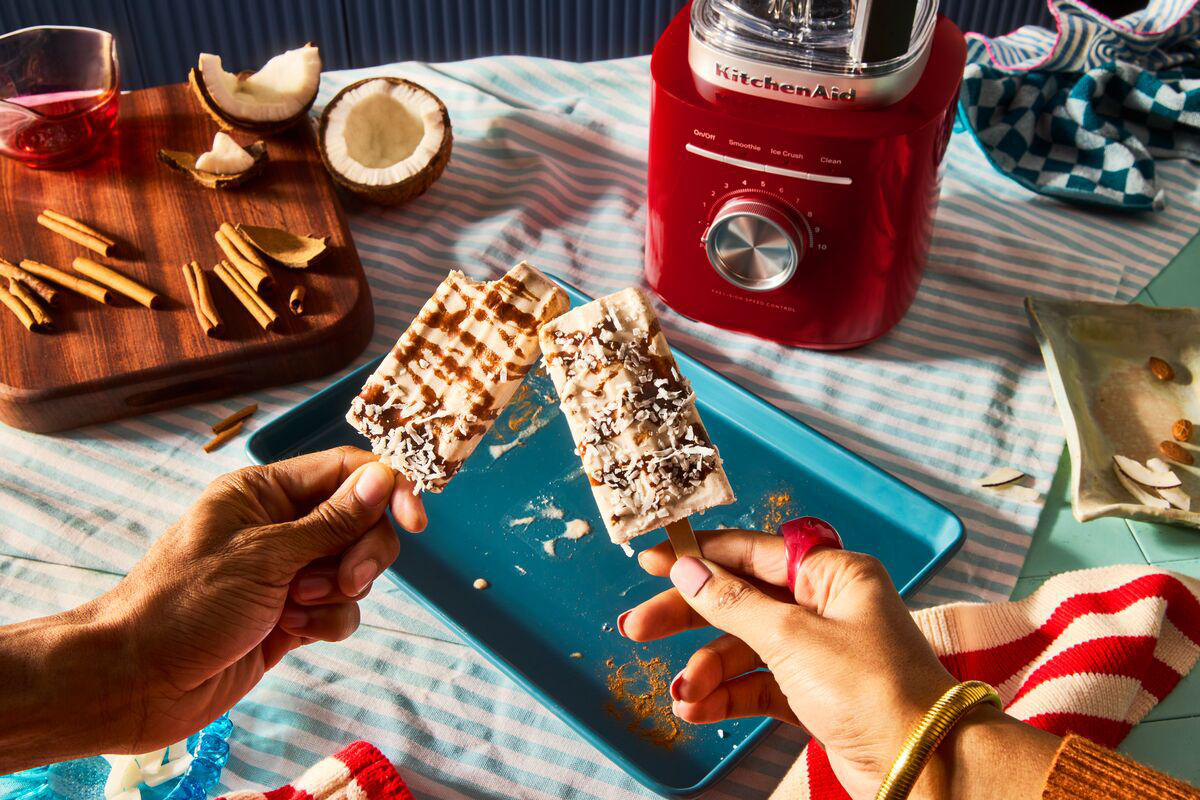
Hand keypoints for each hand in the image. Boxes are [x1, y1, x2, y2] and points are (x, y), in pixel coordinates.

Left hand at [48, 446, 423, 758]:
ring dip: (339, 590)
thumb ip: (331, 520)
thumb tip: (382, 478)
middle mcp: (279, 526)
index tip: (416, 520)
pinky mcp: (290, 618)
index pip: (344, 470)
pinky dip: (327, 620)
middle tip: (348, 578)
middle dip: (364, 550)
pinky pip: (339, 610)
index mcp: (263, 492)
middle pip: (359, 521)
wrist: (137, 682)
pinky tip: (294, 632)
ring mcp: (286, 574)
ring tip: (297, 607)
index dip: (386, 488)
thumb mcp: (264, 554)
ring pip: (353, 568)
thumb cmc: (184, 604)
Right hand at [618, 530, 1057, 799]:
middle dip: (689, 617)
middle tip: (637, 626)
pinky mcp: (815, 694)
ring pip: (744, 647)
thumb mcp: (793, 638)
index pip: (752, 552)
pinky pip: (757, 684)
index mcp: (833, 575)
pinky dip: (727, 695)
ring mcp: (820, 652)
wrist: (925, 767)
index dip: (699, 555)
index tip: (653, 557)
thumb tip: (688, 569)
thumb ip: (733, 603)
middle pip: (741, 599)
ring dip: (707, 669)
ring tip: (683, 694)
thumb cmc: (875, 691)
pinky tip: (698, 709)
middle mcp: (827, 606)